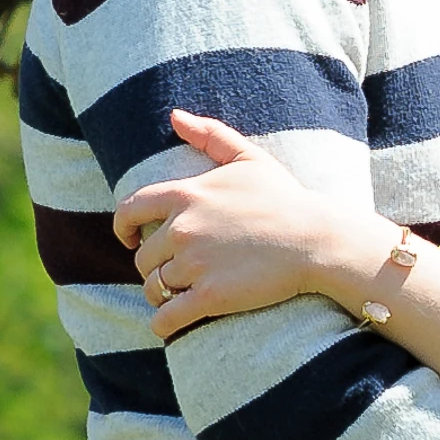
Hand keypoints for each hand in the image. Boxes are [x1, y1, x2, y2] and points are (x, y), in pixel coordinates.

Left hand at [113, 110, 351, 336]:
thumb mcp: (247, 157)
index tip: (131, 239)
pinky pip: (166, 317)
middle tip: (174, 270)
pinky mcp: (210, 296)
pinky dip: (162, 324)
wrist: (315, 239)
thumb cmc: (284, 198)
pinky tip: (170, 323)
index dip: (123, 228)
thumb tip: (174, 116)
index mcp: (185, 195)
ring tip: (177, 295)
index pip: (129, 211)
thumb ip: (209, 135)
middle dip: (153, 265)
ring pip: (154, 287)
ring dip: (160, 293)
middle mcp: (182, 229)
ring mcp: (194, 264)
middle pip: (144, 257)